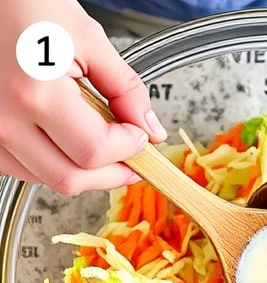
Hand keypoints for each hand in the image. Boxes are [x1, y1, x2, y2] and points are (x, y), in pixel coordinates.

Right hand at [0, 1, 165, 195]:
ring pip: (47, 179)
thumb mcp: (88, 38)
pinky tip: (68, 140)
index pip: (94, 151)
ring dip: (83, 170)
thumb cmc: (24, 6)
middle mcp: (4, 120)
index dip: (129, 148)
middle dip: (112, 171)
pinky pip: (23, 169)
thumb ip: (125, 88)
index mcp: (34, 94)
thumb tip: (150, 127)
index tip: (141, 134)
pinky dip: (54, 163)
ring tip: (100, 142)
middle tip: (132, 153)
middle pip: (71, 178)